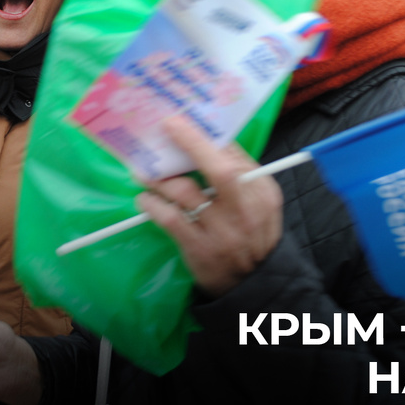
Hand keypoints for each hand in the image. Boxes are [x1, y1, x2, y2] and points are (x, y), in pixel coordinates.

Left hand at [138, 116, 283, 296]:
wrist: (254, 282)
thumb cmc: (251, 231)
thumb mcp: (260, 201)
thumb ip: (239, 171)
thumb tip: (207, 137)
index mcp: (260, 190)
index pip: (233, 154)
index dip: (204, 137)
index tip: (179, 122)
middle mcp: (244, 208)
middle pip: (218, 169)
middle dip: (190, 143)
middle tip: (166, 127)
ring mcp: (222, 231)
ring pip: (184, 192)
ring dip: (159, 177)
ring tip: (143, 172)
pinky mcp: (199, 249)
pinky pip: (169, 219)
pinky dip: (152, 204)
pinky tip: (145, 199)